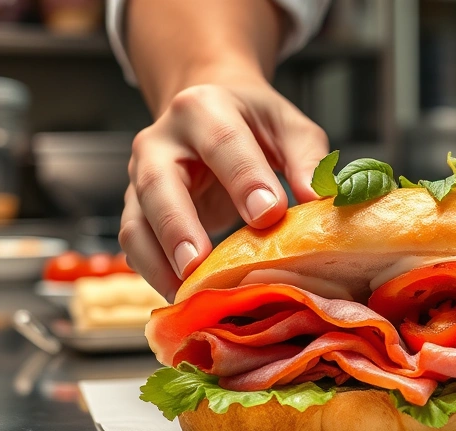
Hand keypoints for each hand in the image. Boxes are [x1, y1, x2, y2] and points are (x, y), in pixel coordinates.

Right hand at [119, 79, 328, 300]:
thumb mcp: (289, 127)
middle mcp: (161, 141)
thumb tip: (320, 201)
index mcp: (204, 109)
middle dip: (178, 227)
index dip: (244, 179)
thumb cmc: (254, 122)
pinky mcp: (137, 208)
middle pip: (159, 184)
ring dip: (159, 262)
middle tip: (200, 265)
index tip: (268, 215)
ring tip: (188, 294)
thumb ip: (307, 160)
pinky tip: (182, 297)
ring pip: (136, 221)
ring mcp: (140, 177)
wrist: (209, 108)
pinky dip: (154, 274)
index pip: (222, 143)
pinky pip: (135, 244)